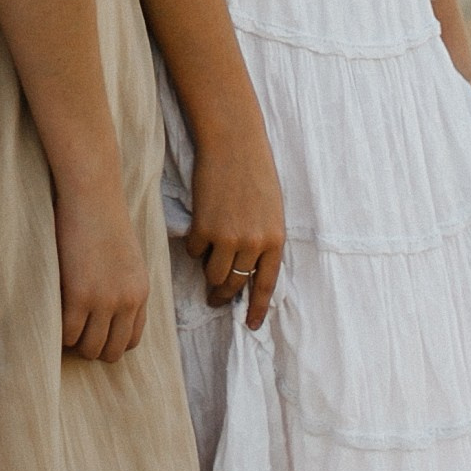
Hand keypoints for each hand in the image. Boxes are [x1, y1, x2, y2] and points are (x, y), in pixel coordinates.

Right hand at [53, 171, 150, 361]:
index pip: (131, 340)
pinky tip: (54, 317)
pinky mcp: (78, 294)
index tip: (94, 332)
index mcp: (141, 292)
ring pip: (90, 348)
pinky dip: (60, 334)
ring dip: (75, 343)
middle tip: (75, 332)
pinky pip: (68, 334)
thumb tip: (110, 313)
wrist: (92, 197)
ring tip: (64, 326)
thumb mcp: (128, 260)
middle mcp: (127, 300)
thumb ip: (125, 287)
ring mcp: (104, 300)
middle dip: (93, 348)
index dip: (110, 342)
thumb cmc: (104, 221)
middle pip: (112, 351)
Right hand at [186, 126, 284, 327]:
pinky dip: (195, 245)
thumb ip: (263, 241)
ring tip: (207, 263)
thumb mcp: (271, 211)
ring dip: (208, 272)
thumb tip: (247, 271)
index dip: (258, 309)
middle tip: (214, 298)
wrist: (234, 145)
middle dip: (223, 294)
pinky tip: (199, 228)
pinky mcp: (204, 229)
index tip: (251, 325)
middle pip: (234, 284)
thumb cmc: (255, 174)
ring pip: (213, 274)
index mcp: (275, 240)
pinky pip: (195, 251)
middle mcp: (254, 244)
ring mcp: (228, 238)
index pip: (266, 285)